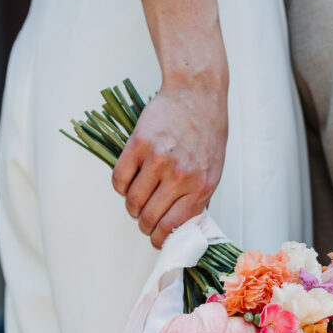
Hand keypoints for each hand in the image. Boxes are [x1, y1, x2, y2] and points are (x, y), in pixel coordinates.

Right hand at [112, 69, 227, 248]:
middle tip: (143, 220)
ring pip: (132, 201)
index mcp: (201, 187)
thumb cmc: (207, 133)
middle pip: (148, 218)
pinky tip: (128, 183)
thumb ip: (197, 200)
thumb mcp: (212, 171)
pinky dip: (120, 187)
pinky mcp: (138, 144)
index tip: (154, 238)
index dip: (159, 238)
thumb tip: (179, 229)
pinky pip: (119, 180)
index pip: (172, 227)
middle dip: (143, 225)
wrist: (197, 94)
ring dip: (131, 207)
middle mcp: (180, 176)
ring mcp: (158, 159)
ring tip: (136, 201)